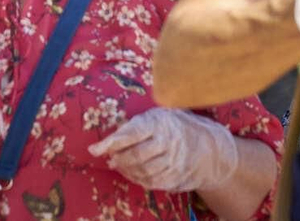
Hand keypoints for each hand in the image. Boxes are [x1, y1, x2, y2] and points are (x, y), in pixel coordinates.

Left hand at [88, 108, 242, 192]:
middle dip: (119, 159)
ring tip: (118, 165)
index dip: (110, 143)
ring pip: (143, 171)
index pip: (131, 134)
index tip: (94, 149)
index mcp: (160, 123)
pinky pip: (152, 182)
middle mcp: (168, 142)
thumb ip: (133, 126)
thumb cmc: (171, 126)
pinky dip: (137, 179)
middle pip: (136, 156)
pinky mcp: (176, 176)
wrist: (206, 145)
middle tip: (110, 158)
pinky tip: (131, 173)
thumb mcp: (155, 116)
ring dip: (126, 170)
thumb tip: (104, 143)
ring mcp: (174, 161)